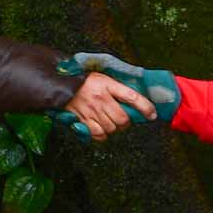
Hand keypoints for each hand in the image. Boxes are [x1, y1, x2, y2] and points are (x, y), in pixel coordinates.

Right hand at [66, 50, 182, 124]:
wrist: (60, 84)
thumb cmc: (83, 81)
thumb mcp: (103, 78)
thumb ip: (118, 88)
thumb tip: (135, 100)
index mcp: (107, 85)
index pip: (133, 97)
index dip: (146, 108)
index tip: (152, 115)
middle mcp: (100, 99)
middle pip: (123, 119)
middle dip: (125, 122)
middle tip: (121, 118)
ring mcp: (91, 110)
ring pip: (112, 128)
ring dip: (113, 127)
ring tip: (109, 122)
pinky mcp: (82, 119)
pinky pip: (98, 134)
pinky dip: (102, 134)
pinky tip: (100, 128)